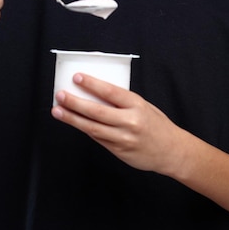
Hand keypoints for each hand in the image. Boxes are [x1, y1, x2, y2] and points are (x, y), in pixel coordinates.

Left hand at [51, 73, 178, 173]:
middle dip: (75, 102)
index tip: (77, 77)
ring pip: (92, 127)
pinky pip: (98, 139)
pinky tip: (74, 122)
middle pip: (97, 111)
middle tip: (60, 95)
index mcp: (137, 105)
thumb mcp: (144, 106)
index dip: (92, 84)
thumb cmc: (157, 125)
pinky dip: (85, 129)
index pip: (110, 92)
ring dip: (72, 118)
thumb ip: (123, 101)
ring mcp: (123, 139)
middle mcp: (130, 122)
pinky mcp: (119, 151)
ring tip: (57, 110)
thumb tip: (96, 93)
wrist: (171, 151)